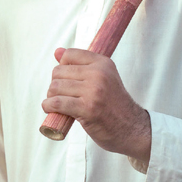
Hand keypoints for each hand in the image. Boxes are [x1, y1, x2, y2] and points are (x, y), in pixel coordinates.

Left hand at [42, 48, 150, 163]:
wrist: (133, 130)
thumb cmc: (114, 106)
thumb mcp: (103, 79)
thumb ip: (80, 64)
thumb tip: (57, 51)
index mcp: (103, 63)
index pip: (69, 55)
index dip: (62, 68)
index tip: (67, 81)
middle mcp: (99, 74)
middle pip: (58, 72)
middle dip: (55, 85)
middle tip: (63, 97)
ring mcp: (94, 91)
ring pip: (55, 87)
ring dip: (51, 97)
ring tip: (59, 104)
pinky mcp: (87, 108)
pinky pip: (56, 103)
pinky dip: (49, 107)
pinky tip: (51, 110)